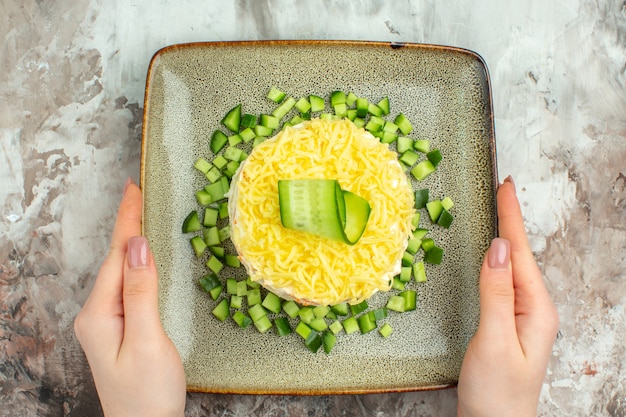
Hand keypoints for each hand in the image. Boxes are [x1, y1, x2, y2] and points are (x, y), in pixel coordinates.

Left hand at [74, 179, 185, 416]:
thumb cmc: (148, 392)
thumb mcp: (147, 340)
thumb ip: (141, 291)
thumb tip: (138, 246)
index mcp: (100, 313)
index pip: (116, 256)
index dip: (127, 220)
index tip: (134, 188)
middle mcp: (97, 314)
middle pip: (115, 260)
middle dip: (127, 225)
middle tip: (139, 193)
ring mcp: (106, 323)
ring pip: (120, 272)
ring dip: (131, 242)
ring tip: (142, 216)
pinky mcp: (120, 329)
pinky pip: (127, 286)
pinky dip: (136, 264)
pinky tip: (143, 258)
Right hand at [457, 177, 558, 416]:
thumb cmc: (497, 390)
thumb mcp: (495, 340)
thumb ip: (496, 292)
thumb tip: (498, 248)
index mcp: (536, 308)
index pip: (520, 252)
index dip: (511, 217)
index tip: (505, 186)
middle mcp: (533, 308)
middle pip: (520, 255)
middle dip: (510, 220)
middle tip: (500, 190)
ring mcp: (521, 316)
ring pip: (511, 267)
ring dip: (504, 237)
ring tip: (496, 212)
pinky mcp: (506, 323)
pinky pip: (502, 282)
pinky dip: (494, 260)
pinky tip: (489, 255)